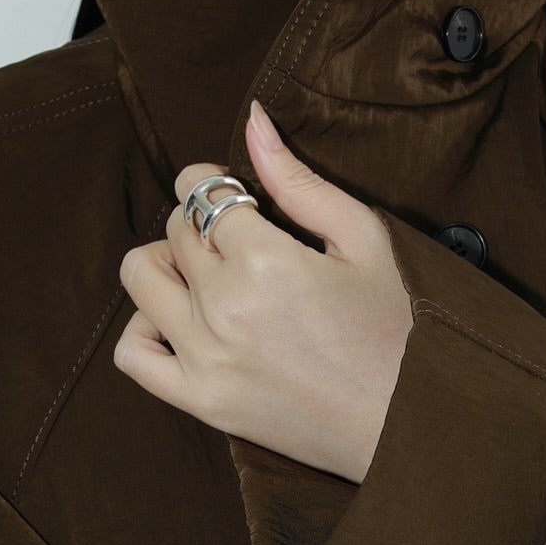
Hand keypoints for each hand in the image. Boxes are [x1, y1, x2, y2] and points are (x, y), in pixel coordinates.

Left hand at [114, 100, 413, 482]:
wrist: (412, 425)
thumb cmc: (400, 330)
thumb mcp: (365, 241)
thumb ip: (299, 181)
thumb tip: (252, 120)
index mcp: (266, 261)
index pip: (202, 192)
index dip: (218, 183)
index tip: (241, 198)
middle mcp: (224, 309)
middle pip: (174, 230)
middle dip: (202, 222)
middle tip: (243, 242)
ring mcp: (206, 360)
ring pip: (139, 277)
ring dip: (166, 263)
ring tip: (209, 277)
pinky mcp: (202, 403)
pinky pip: (133, 355)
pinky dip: (143, 329)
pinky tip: (182, 323)